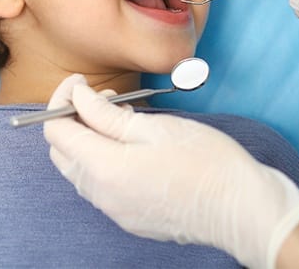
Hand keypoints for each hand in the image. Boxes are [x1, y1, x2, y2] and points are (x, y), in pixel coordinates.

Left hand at [44, 75, 298, 268]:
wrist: (243, 211)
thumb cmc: (206, 161)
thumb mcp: (153, 127)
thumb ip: (106, 114)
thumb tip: (77, 97)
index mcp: (104, 169)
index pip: (55, 131)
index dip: (61, 100)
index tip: (80, 82)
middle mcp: (102, 195)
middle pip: (62, 151)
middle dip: (71, 118)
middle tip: (102, 98)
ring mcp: (114, 210)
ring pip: (79, 168)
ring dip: (87, 138)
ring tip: (119, 116)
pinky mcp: (129, 216)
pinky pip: (98, 184)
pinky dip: (101, 158)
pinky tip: (129, 143)